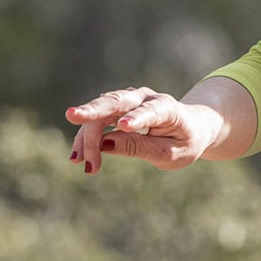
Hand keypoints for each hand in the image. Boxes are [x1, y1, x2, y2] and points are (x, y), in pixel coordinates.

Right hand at [65, 87, 222, 172]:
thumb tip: (105, 144)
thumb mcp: (168, 153)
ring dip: (88, 136)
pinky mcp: (117, 108)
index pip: (151, 111)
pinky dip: (86, 137)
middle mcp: (145, 98)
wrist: (190, 128)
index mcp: (167, 108)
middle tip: (71, 115)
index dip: (138, 117)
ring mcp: (129, 100)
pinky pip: (97, 120)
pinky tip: (77, 157)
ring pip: (101, 112)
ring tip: (80, 162)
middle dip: (94, 110)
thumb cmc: (183, 142)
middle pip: (116, 101)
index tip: (125, 126)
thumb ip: (139, 148)